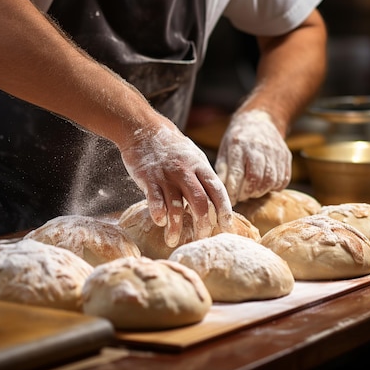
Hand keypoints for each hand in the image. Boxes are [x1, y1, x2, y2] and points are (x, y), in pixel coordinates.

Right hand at [120, 124, 232, 246]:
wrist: (143, 128)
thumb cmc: (171, 146)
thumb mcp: (193, 156)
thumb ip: (203, 176)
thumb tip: (216, 199)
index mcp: (200, 166)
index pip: (217, 190)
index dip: (224, 210)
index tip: (226, 226)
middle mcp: (185, 171)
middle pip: (200, 202)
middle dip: (203, 224)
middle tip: (202, 238)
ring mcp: (166, 175)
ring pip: (175, 206)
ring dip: (176, 227)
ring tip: (173, 241)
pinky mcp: (148, 178)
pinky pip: (155, 199)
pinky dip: (158, 213)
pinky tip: (160, 222)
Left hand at [215, 109, 291, 204]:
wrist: (260, 120)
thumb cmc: (238, 139)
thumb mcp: (225, 150)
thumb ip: (222, 170)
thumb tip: (219, 191)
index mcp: (238, 144)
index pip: (236, 174)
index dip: (232, 191)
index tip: (229, 200)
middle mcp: (258, 147)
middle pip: (255, 179)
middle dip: (245, 193)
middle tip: (240, 196)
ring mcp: (274, 151)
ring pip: (270, 181)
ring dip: (259, 192)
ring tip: (250, 191)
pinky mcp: (286, 156)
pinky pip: (282, 180)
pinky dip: (272, 187)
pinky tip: (263, 185)